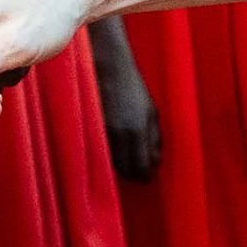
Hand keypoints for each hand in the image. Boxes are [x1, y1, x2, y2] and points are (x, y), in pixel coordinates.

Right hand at [99, 62, 164, 184]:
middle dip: (132, 173)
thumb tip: (156, 162)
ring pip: (111, 164)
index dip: (144, 176)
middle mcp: (120, 134)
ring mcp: (103, 131)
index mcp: (138, 130)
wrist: (109, 70)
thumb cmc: (133, 90)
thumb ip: (155, 138)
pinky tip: (111, 148)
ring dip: (119, 165)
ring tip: (125, 158)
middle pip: (125, 170)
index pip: (141, 167)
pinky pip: (100, 152)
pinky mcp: (91, 128)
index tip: (146, 176)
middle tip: (135, 170)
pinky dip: (107, 155)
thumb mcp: (151, 112)